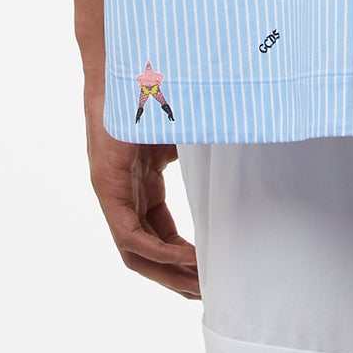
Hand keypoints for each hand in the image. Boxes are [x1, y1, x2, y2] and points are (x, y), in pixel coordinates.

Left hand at [83, 78, 200, 297]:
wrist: (126, 60)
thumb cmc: (154, 86)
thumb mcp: (185, 130)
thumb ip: (200, 152)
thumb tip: (246, 148)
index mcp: (140, 183)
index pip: (159, 233)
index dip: (183, 255)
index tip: (209, 269)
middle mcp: (123, 194)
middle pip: (146, 252)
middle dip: (176, 276)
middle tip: (207, 292)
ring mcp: (112, 191)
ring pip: (135, 252)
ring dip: (167, 273)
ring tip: (199, 284)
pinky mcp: (106, 185)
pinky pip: (129, 234)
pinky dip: (157, 251)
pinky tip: (185, 258)